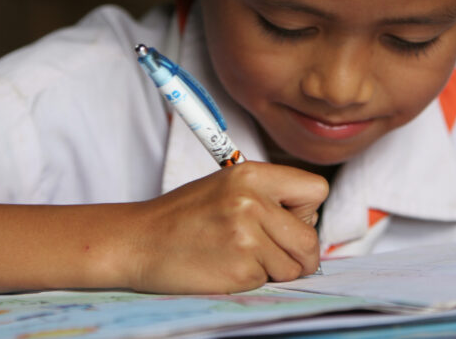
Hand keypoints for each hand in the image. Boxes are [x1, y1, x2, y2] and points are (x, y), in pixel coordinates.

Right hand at [124, 161, 327, 293]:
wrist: (138, 241)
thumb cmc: (185, 215)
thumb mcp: (228, 186)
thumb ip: (270, 196)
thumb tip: (310, 221)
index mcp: (253, 174)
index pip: (316, 190)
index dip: (307, 210)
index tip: (289, 220)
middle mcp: (253, 201)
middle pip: (310, 238)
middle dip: (301, 253)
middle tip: (275, 253)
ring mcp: (247, 236)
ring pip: (294, 265)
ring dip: (275, 269)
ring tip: (242, 256)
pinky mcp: (240, 268)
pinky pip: (269, 281)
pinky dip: (254, 279)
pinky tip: (227, 266)